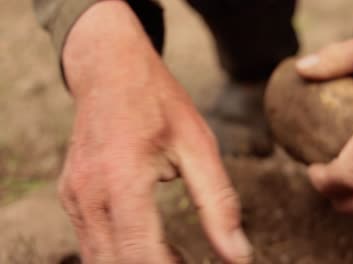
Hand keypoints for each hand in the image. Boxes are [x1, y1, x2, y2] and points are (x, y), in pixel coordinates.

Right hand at [59, 1, 250, 262]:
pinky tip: (151, 242)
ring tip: (177, 257)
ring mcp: (73, 196)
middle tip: (189, 262)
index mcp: (122, 179)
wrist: (109, 68)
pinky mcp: (70, 194)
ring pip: (99, 259)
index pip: (141, 254)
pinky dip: (120, 252)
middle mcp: (88, 193)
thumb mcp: (198, 145)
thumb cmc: (158, 102)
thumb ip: (217, 203)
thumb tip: (238, 254)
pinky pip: (91, 240)